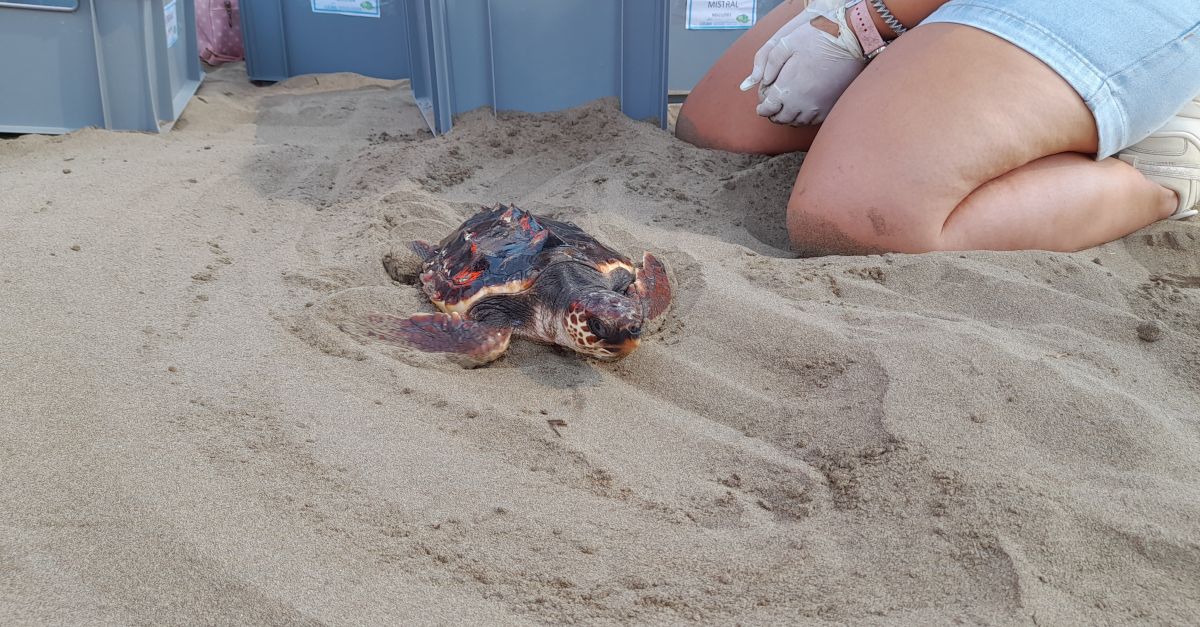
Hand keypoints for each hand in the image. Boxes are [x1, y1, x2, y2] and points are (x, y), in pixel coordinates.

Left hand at [740, 0, 868, 125]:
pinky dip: (804, 118)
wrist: (849, 42)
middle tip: (772, 110)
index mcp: (786, 89)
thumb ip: (769, 63)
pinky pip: (812, 121)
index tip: (761, 106)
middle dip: (773, 114)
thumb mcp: (786, 44)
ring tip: (786, 110)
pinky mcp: (829, 108)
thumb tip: (762, 79)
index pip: (767, 108)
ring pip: (796, 122)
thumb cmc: (816, 39)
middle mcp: (799, 103)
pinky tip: (803, 110)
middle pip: (781, 118)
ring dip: (789, 117)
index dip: (762, 108)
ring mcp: (816, 108)